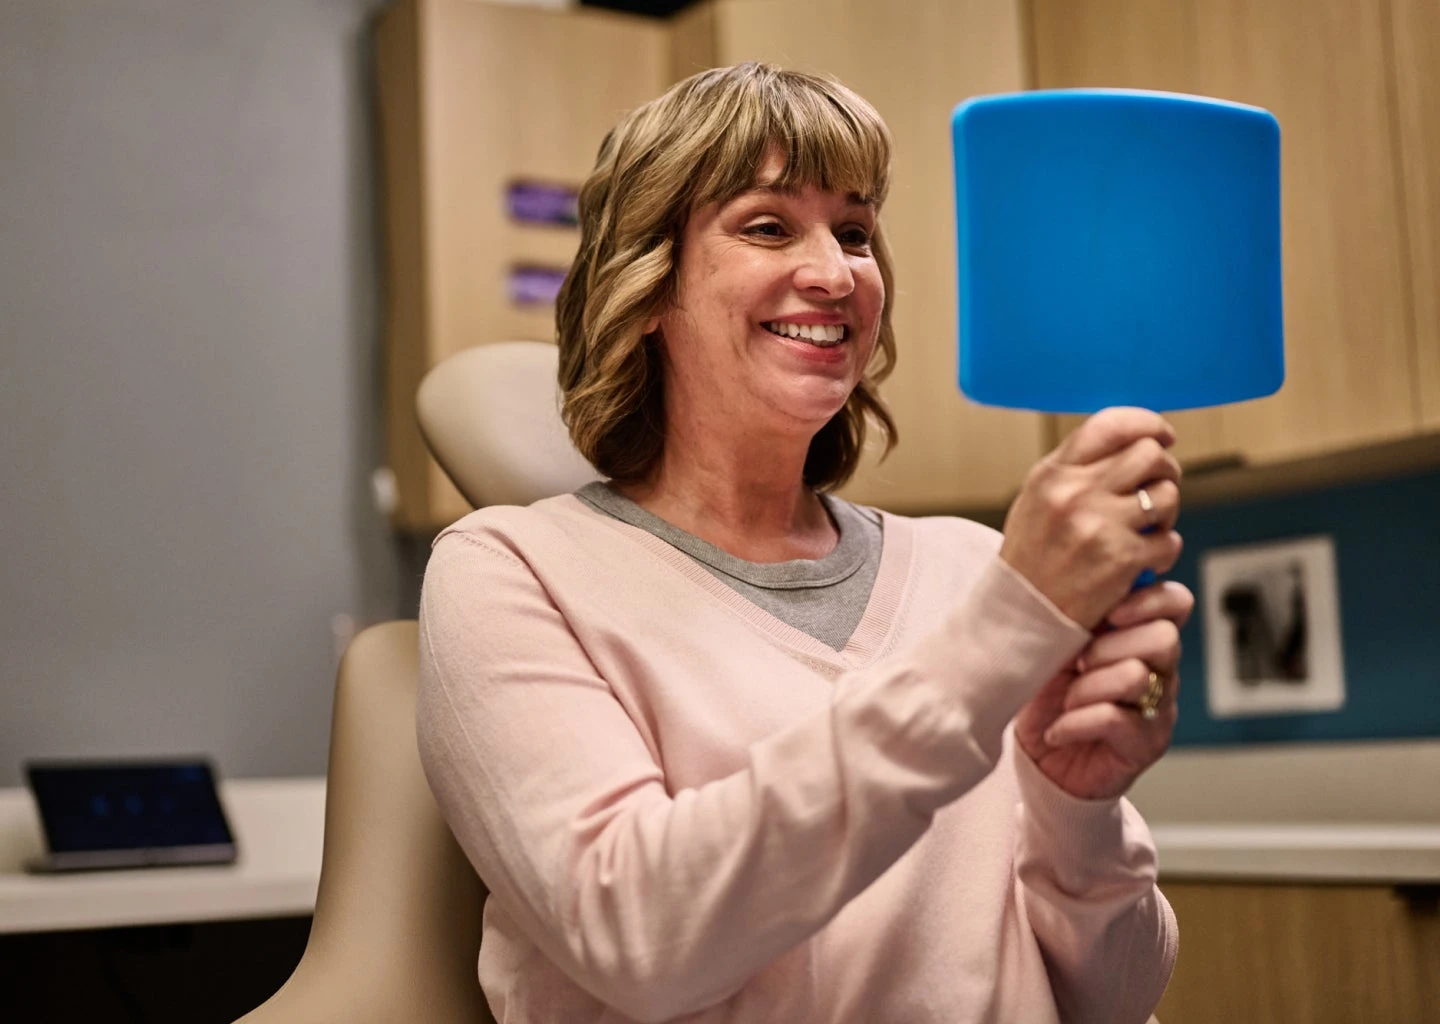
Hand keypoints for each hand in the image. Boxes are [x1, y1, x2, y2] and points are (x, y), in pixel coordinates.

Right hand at [1000, 407, 1183, 630]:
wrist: (1021, 615)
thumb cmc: (1033, 559)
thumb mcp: (1037, 500)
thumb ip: (1076, 469)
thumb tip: (1132, 441)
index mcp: (1053, 474)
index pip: (1109, 426)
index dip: (1147, 424)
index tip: (1162, 435)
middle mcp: (1074, 493)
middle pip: (1149, 455)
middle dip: (1164, 471)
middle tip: (1155, 492)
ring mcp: (1098, 525)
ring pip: (1167, 495)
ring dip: (1165, 513)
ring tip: (1145, 531)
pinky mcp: (1121, 559)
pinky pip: (1169, 541)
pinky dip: (1163, 552)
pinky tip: (1142, 562)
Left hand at [1014, 581, 1193, 799]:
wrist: (1038, 761)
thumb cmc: (1048, 695)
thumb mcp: (1056, 644)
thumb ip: (1077, 610)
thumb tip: (1078, 573)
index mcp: (1141, 635)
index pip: (1176, 602)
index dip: (1149, 599)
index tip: (1110, 612)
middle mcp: (1160, 670)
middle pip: (1163, 637)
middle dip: (1107, 647)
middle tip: (1076, 664)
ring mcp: (1157, 708)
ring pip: (1136, 677)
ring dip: (1086, 688)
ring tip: (1065, 701)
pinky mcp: (1144, 745)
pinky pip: (1114, 720)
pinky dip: (1074, 723)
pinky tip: (1057, 730)